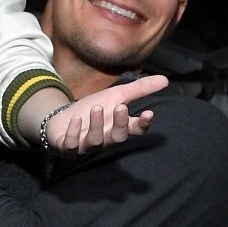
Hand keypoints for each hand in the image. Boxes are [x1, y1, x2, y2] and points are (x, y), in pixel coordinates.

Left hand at [44, 77, 168, 154]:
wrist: (62, 118)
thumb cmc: (92, 109)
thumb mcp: (116, 96)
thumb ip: (139, 90)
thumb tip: (165, 80)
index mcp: (118, 127)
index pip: (135, 129)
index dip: (143, 124)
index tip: (149, 113)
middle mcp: (105, 138)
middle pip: (118, 137)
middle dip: (120, 124)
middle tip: (121, 107)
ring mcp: (86, 144)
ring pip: (95, 141)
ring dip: (96, 125)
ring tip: (97, 108)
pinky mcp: (68, 147)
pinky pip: (71, 145)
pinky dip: (73, 134)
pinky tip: (74, 119)